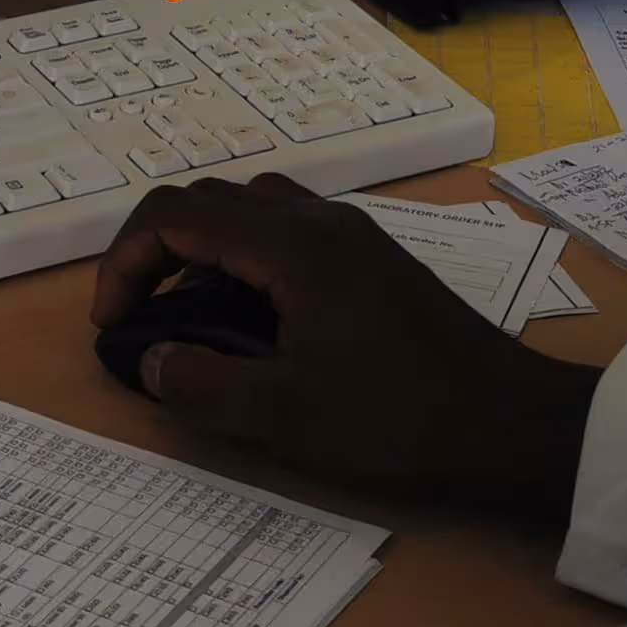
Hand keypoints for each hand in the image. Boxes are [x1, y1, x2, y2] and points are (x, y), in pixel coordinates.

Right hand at [88, 175, 599, 525]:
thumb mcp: (284, 417)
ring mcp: (353, 237)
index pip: (178, 214)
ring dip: (204, 252)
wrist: (513, 425)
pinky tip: (250, 323)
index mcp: (293, 245)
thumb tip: (150, 358)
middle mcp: (320, 221)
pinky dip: (247, 262)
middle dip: (157, 251)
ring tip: (188, 320)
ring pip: (252, 211)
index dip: (126, 260)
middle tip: (139, 320)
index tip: (112, 324)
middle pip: (212, 200)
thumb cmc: (399, 422)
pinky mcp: (374, 263)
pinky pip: (289, 234)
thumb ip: (202, 383)